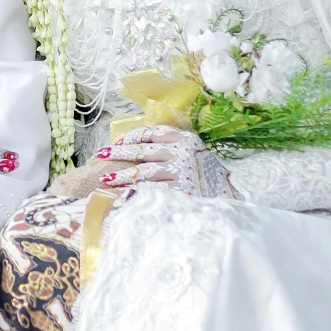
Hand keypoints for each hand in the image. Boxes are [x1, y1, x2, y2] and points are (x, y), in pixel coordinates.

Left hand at [89, 124, 227, 199]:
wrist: (229, 198)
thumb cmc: (208, 177)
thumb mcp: (194, 154)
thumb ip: (173, 147)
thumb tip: (140, 148)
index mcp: (185, 139)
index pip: (151, 132)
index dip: (131, 137)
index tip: (117, 143)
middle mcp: (181, 152)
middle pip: (142, 149)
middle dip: (118, 152)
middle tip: (101, 154)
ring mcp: (179, 172)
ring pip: (142, 171)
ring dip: (121, 175)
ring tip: (106, 179)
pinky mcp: (178, 190)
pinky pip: (149, 190)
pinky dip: (133, 192)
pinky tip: (122, 194)